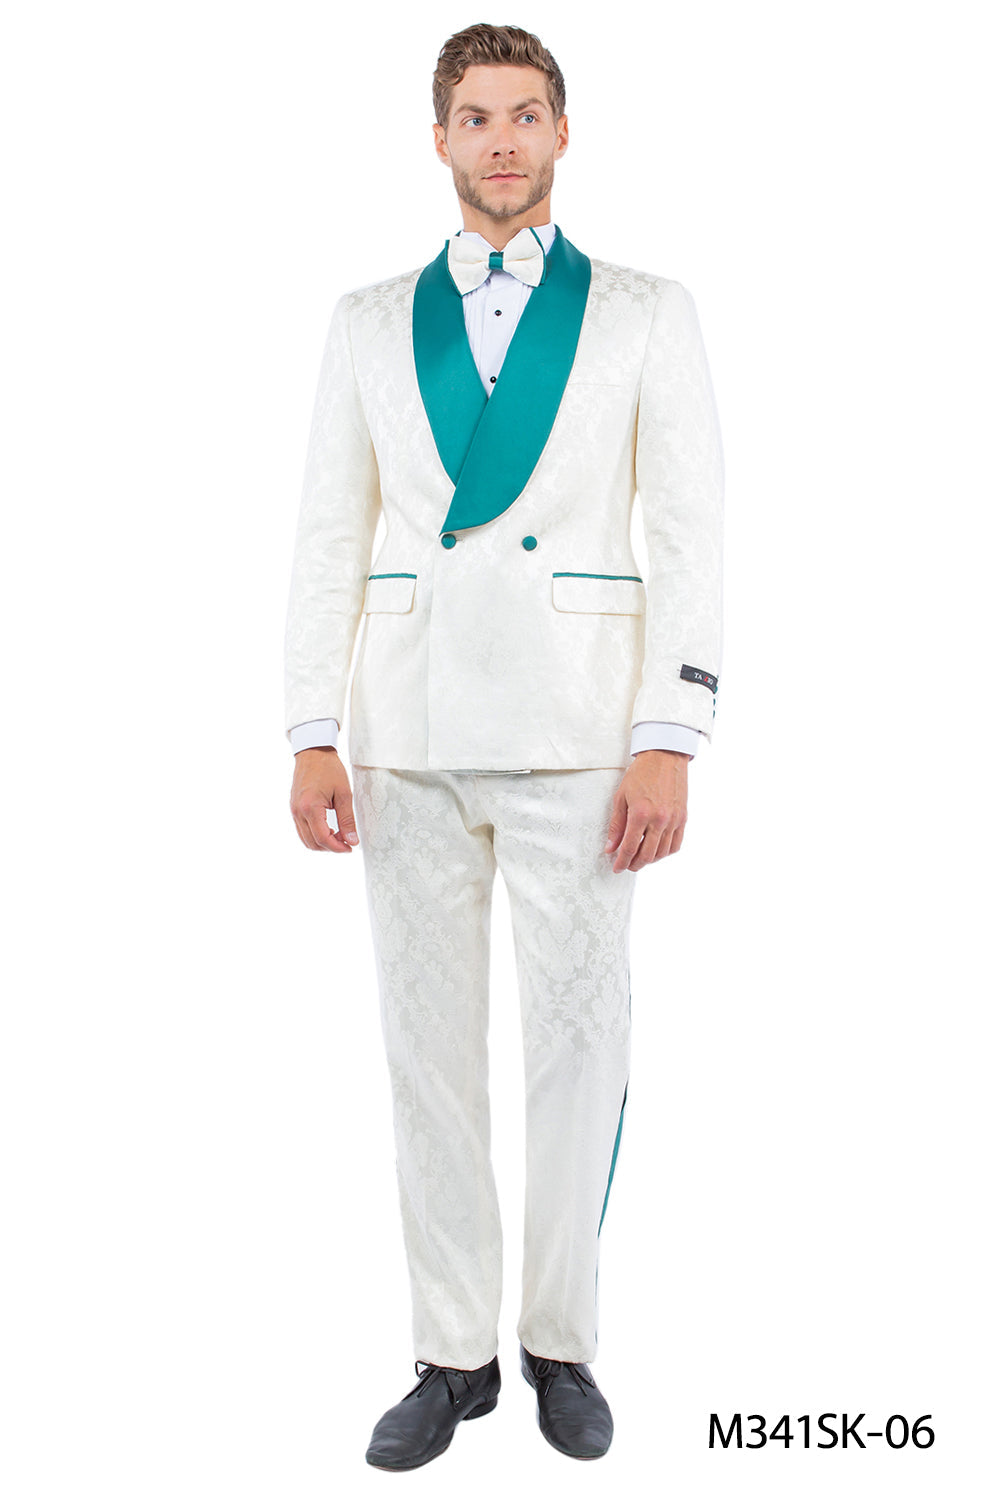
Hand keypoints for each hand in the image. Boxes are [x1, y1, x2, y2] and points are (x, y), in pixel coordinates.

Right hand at [290, 748, 358, 852]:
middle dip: (330, 847)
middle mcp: (298, 811)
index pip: (322, 838)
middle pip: (312, 843)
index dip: (337, 848)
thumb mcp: (344, 794)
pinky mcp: (293, 808)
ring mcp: (293, 810)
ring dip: (322, 842)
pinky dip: (314, 835)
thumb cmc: (329, 769)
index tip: (350, 847)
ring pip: (305, 839)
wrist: (313, 752)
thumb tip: (352, 841)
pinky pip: (302, 830)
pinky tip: (329, 828)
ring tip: (338, 834)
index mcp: (310, 807)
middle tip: (347, 841)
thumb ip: (347, 819)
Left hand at [605, 749, 689, 871]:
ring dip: (649, 860)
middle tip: (627, 865)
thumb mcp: (621, 797)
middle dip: (634, 864)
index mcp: (640, 814)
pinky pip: (676, 844)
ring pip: (662, 853)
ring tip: (640, 857)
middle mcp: (659, 820)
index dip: (622, 862)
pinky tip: (656, 850)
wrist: (665, 756)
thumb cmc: (641, 773)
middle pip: (647, 855)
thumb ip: (616, 825)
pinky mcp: (683, 818)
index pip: (629, 847)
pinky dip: (665, 852)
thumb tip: (611, 847)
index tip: (617, 868)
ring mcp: (673, 820)